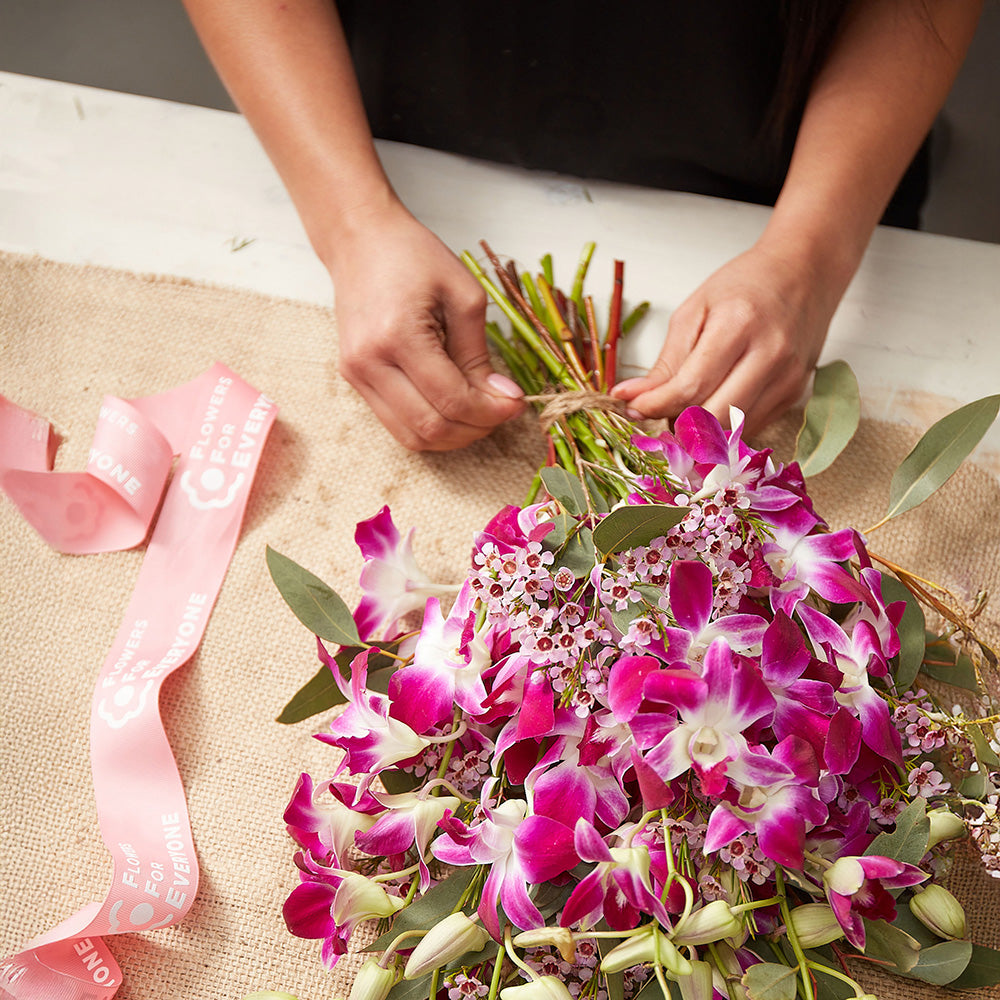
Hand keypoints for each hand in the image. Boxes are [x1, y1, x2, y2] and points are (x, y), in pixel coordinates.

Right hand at [327, 205, 524, 449]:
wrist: (359, 240)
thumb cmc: (412, 256)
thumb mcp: (463, 295)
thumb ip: (479, 353)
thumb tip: (502, 397)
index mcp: (397, 336)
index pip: (451, 400)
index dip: (491, 412)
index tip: (516, 404)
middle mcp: (369, 363)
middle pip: (431, 427)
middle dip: (475, 428)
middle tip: (502, 411)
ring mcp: (356, 376)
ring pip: (412, 437)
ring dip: (453, 436)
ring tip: (479, 413)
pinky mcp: (354, 380)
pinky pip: (397, 424)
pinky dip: (430, 427)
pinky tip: (453, 408)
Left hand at [611, 238, 845, 435]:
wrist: (805, 273)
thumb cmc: (745, 286)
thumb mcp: (694, 312)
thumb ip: (666, 363)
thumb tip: (631, 398)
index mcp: (738, 326)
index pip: (691, 387)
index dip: (655, 405)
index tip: (632, 406)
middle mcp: (770, 356)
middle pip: (714, 417)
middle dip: (677, 424)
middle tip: (657, 414)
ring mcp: (788, 380)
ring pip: (732, 430)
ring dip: (700, 431)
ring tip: (684, 408)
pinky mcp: (795, 396)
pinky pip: (750, 428)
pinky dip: (724, 426)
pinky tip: (713, 405)